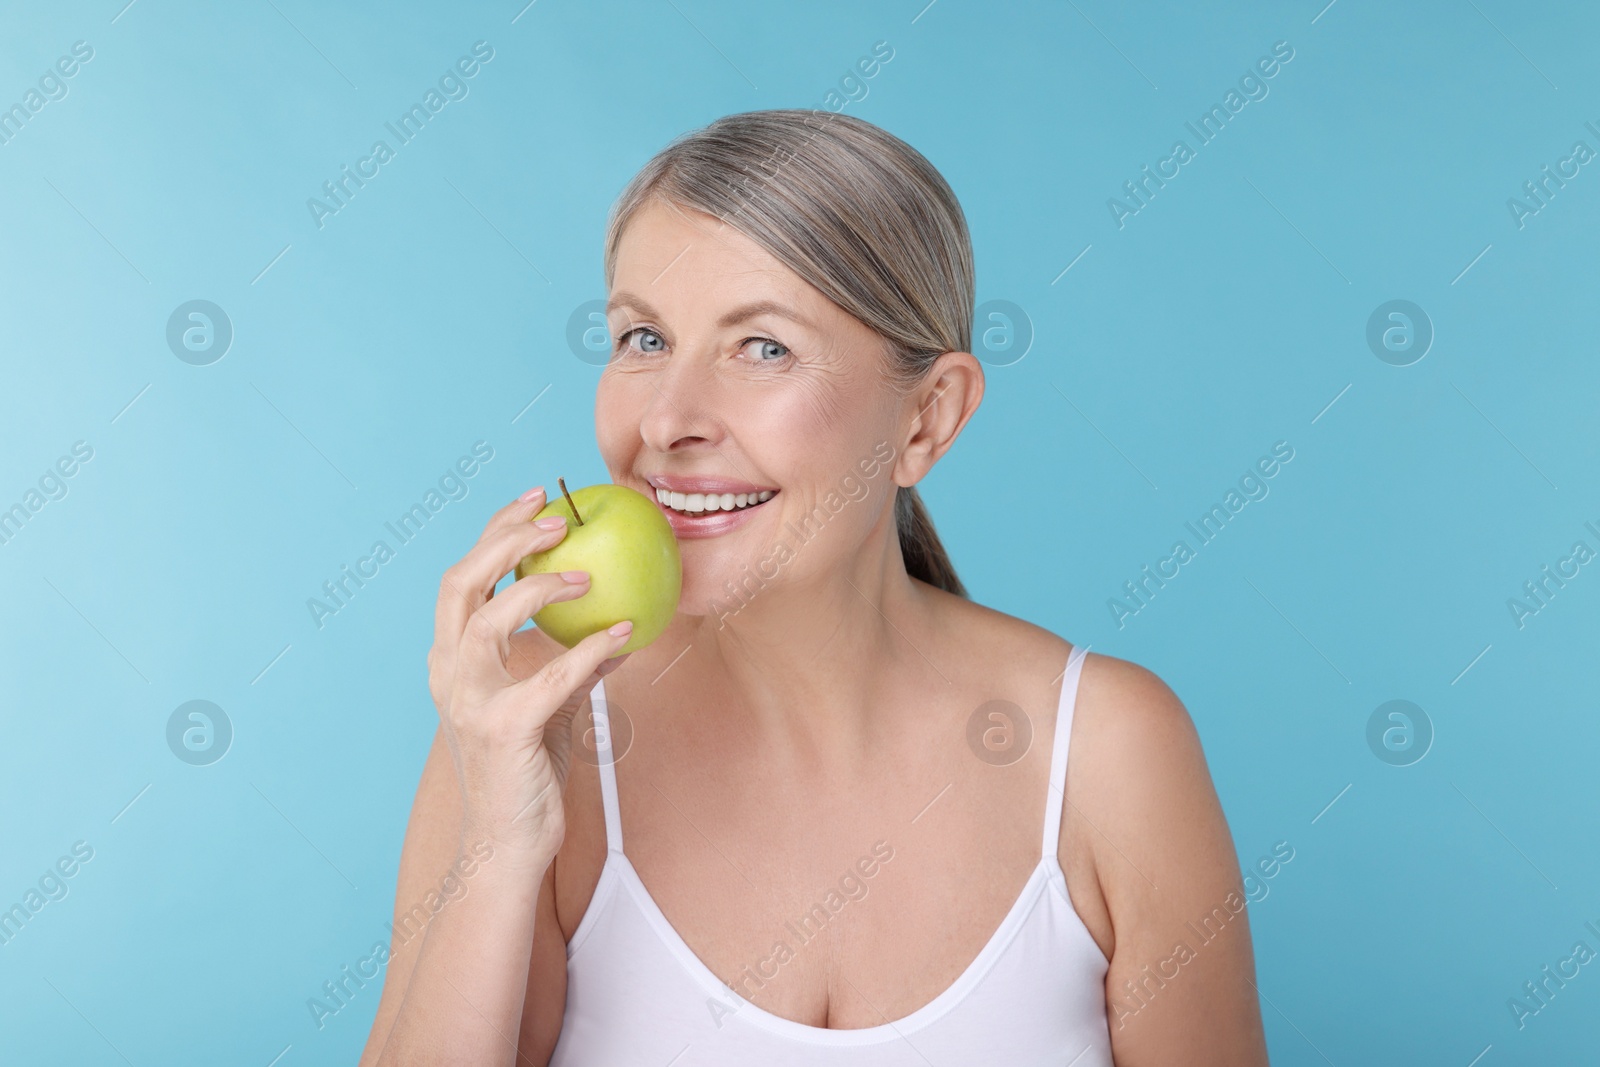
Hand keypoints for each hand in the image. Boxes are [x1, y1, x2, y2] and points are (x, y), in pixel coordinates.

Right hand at [427, 487, 633, 868]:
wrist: (507, 844)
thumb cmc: (526, 773)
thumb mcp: (548, 705)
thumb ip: (569, 665)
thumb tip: (617, 626)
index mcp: (450, 660)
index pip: (463, 578)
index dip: (495, 531)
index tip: (537, 500)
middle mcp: (448, 673)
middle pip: (461, 580)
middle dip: (504, 537)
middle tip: (557, 518)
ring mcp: (468, 701)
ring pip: (491, 616)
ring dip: (541, 585)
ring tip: (588, 573)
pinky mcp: (502, 729)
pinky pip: (552, 675)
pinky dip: (591, 650)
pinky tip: (625, 634)